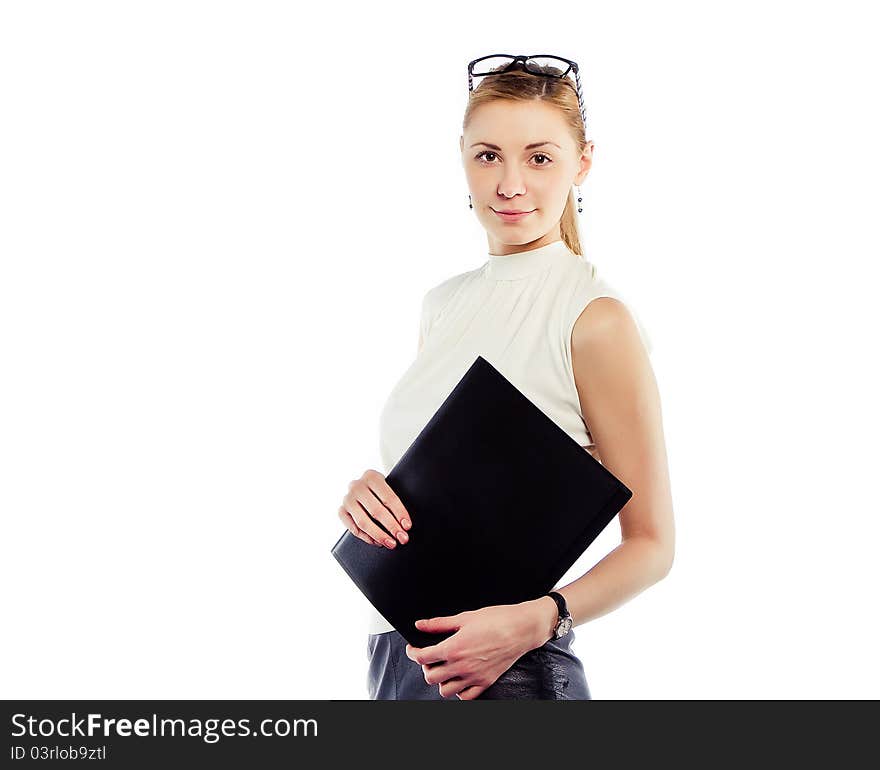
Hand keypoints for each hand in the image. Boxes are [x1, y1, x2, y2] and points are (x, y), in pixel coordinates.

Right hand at [337, 469, 411, 548]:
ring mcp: (347, 499)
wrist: (363, 488)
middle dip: (391, 527)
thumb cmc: (380, 491)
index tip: (407, 526)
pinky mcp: (341, 511)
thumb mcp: (387, 489)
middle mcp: (357, 486)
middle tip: (402, 538)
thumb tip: (405, 525)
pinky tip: (376, 541)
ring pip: (363, 522)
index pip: (388, 498)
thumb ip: (394, 502)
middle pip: (376, 511)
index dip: (400, 513)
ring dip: (379, 535)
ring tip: (390, 543)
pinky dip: (366, 537)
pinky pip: (353, 528)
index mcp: (372, 476)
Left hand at [404, 601, 551, 699]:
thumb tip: (420, 625)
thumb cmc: (496, 620)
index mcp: (454, 648)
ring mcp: (474, 677)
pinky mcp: (485, 682)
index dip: (413, 652)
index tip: (414, 648)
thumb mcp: (464, 617)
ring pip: (445, 691)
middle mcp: (462, 666)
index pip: (422, 657)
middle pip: (430, 677)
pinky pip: (466, 696)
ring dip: (441, 680)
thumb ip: (439, 623)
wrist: (521, 628)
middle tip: (430, 656)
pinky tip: (460, 678)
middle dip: (425, 666)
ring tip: (444, 668)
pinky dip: (459, 690)